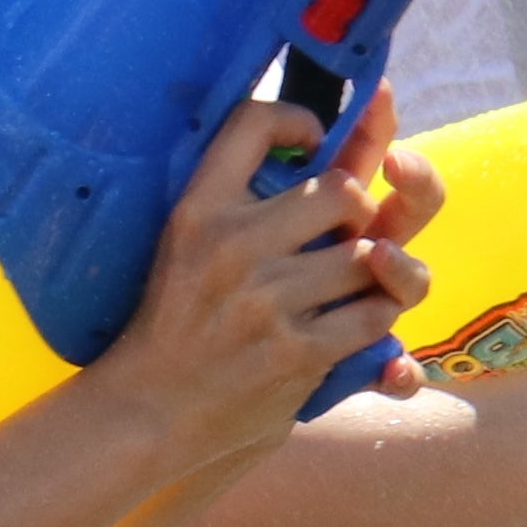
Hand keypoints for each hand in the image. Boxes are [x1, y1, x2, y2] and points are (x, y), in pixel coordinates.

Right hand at [89, 88, 428, 463]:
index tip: (315, 135)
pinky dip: (374, 319)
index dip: (301, 116)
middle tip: (340, 238)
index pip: (254, 121)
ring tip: (345, 287)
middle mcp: (231, 245)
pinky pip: (375, 314)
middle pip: (343, 190)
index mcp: (199, 207)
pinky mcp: (295, 353)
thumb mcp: (190, 240)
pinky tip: (348, 326)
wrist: (150, 410)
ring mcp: (265, 300)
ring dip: (372, 274)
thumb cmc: (179, 317)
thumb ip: (250, 193)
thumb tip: (323, 129)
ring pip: (370, 256)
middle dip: (358, 214)